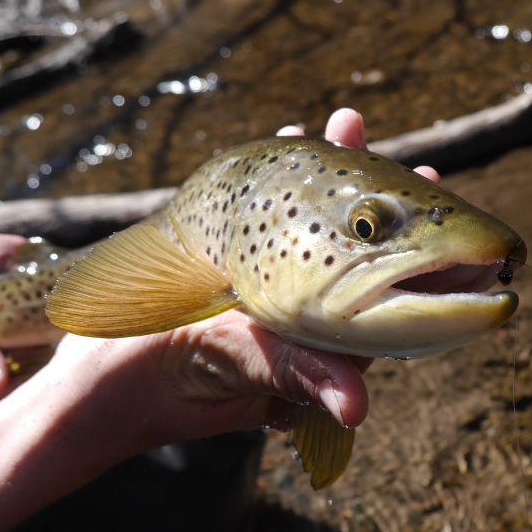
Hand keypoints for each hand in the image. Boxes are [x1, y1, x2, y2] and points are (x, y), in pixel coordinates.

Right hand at [41, 108, 441, 457]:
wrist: (103, 381)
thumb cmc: (171, 379)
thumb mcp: (239, 367)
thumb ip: (296, 375)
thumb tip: (355, 407)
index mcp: (321, 331)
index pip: (384, 281)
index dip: (412, 229)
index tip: (429, 172)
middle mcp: (300, 303)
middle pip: (347, 239)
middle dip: (361, 182)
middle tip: (357, 125)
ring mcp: (262, 282)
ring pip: (306, 223)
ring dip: (319, 173)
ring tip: (327, 123)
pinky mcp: (228, 268)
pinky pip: (258, 220)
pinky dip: (271, 184)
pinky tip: (278, 145)